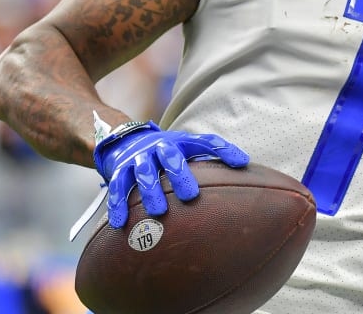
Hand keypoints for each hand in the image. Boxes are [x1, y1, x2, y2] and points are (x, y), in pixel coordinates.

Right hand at [93, 121, 248, 227]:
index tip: (241, 163)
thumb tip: (246, 171)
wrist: (127, 140)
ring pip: (143, 173)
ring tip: (158, 212)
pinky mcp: (119, 170)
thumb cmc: (167, 152)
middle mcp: (159, 147)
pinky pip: (117, 187)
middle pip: (170, 157)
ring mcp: (138, 158)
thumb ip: (212, 158)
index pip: (206, 141)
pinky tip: (121, 223)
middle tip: (190, 196)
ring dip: (150, 192)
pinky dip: (118, 204)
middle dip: (179, 175)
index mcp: (181, 142)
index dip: (225, 149)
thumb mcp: (187, 149)